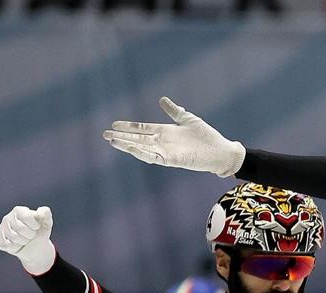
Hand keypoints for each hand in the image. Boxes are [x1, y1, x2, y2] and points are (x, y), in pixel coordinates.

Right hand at [0, 205, 55, 274]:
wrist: (36, 247)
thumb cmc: (40, 232)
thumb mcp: (46, 223)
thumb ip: (46, 214)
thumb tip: (41, 211)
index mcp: (19, 211)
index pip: (27, 217)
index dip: (35, 225)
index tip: (37, 227)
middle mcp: (7, 218)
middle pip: (20, 228)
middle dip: (31, 235)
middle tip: (31, 235)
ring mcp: (1, 228)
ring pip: (14, 237)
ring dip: (24, 241)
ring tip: (25, 239)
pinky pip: (7, 245)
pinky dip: (16, 247)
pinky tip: (18, 244)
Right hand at [103, 97, 246, 176]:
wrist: (221, 150)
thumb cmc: (207, 136)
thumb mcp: (188, 119)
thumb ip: (174, 111)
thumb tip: (162, 99)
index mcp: (165, 132)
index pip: (142, 128)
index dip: (128, 126)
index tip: (113, 124)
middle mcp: (163, 142)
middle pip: (138, 138)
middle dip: (122, 136)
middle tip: (104, 134)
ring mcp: (166, 151)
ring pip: (142, 148)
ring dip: (127, 145)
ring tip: (112, 141)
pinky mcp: (173, 160)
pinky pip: (154, 157)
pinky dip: (142, 153)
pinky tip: (131, 148)